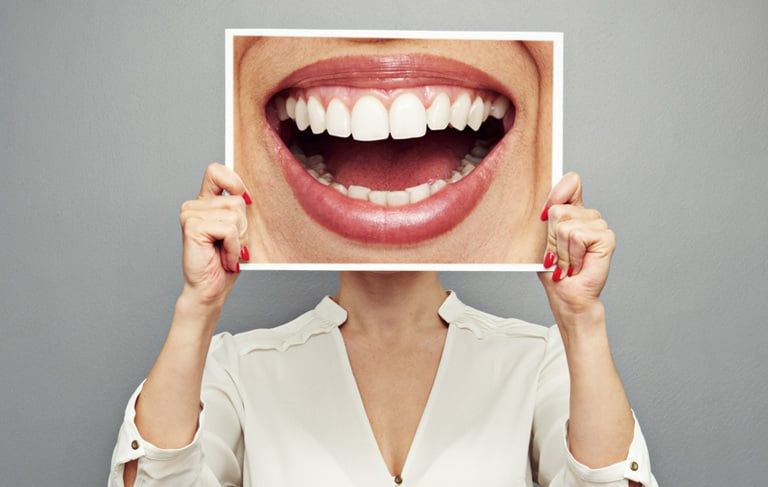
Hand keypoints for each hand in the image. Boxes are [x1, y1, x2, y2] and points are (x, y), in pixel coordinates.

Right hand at [178, 163, 251, 307]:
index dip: (234, 181)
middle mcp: (194, 206)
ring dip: (238, 239)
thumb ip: (238, 210)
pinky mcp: (192, 226)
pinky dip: (233, 247)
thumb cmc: (224, 263)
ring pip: (234, 215)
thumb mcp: (238, 230)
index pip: (216, 171)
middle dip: (243, 227)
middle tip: (230, 245)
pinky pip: (229, 229)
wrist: (210, 289)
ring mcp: (190, 214)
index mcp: (204, 202)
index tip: (245, 199)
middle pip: (236, 200)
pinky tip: (223, 258)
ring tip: (226, 253)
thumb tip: (247, 195)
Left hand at [537, 172, 615, 328]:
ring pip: (565, 225)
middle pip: (559, 209)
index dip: (557, 192)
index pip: (572, 182)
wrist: (568, 295)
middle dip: (551, 237)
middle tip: (558, 257)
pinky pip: (577, 236)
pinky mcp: (606, 237)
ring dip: (561, 251)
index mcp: (574, 212)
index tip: (544, 214)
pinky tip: (577, 266)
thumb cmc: (555, 272)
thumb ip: (548, 220)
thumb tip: (546, 208)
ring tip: (567, 264)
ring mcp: (599, 225)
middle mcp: (588, 215)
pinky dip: (571, 255)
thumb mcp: (543, 241)